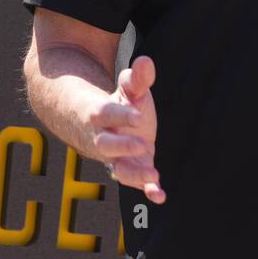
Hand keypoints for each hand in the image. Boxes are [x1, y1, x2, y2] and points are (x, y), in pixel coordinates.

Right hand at [92, 55, 165, 203]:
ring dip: (135, 175)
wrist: (97, 129)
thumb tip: (146, 63)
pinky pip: (135, 184)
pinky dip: (147, 190)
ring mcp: (115, 158)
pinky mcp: (129, 170)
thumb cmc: (117, 106)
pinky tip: (160, 196)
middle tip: (142, 144)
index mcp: (99, 116)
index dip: (121, 115)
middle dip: (122, 147)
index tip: (139, 115)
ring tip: (153, 176)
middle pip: (106, 146)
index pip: (106, 115)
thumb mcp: (127, 90)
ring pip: (119, 170)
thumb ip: (137, 79)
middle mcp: (104, 140)